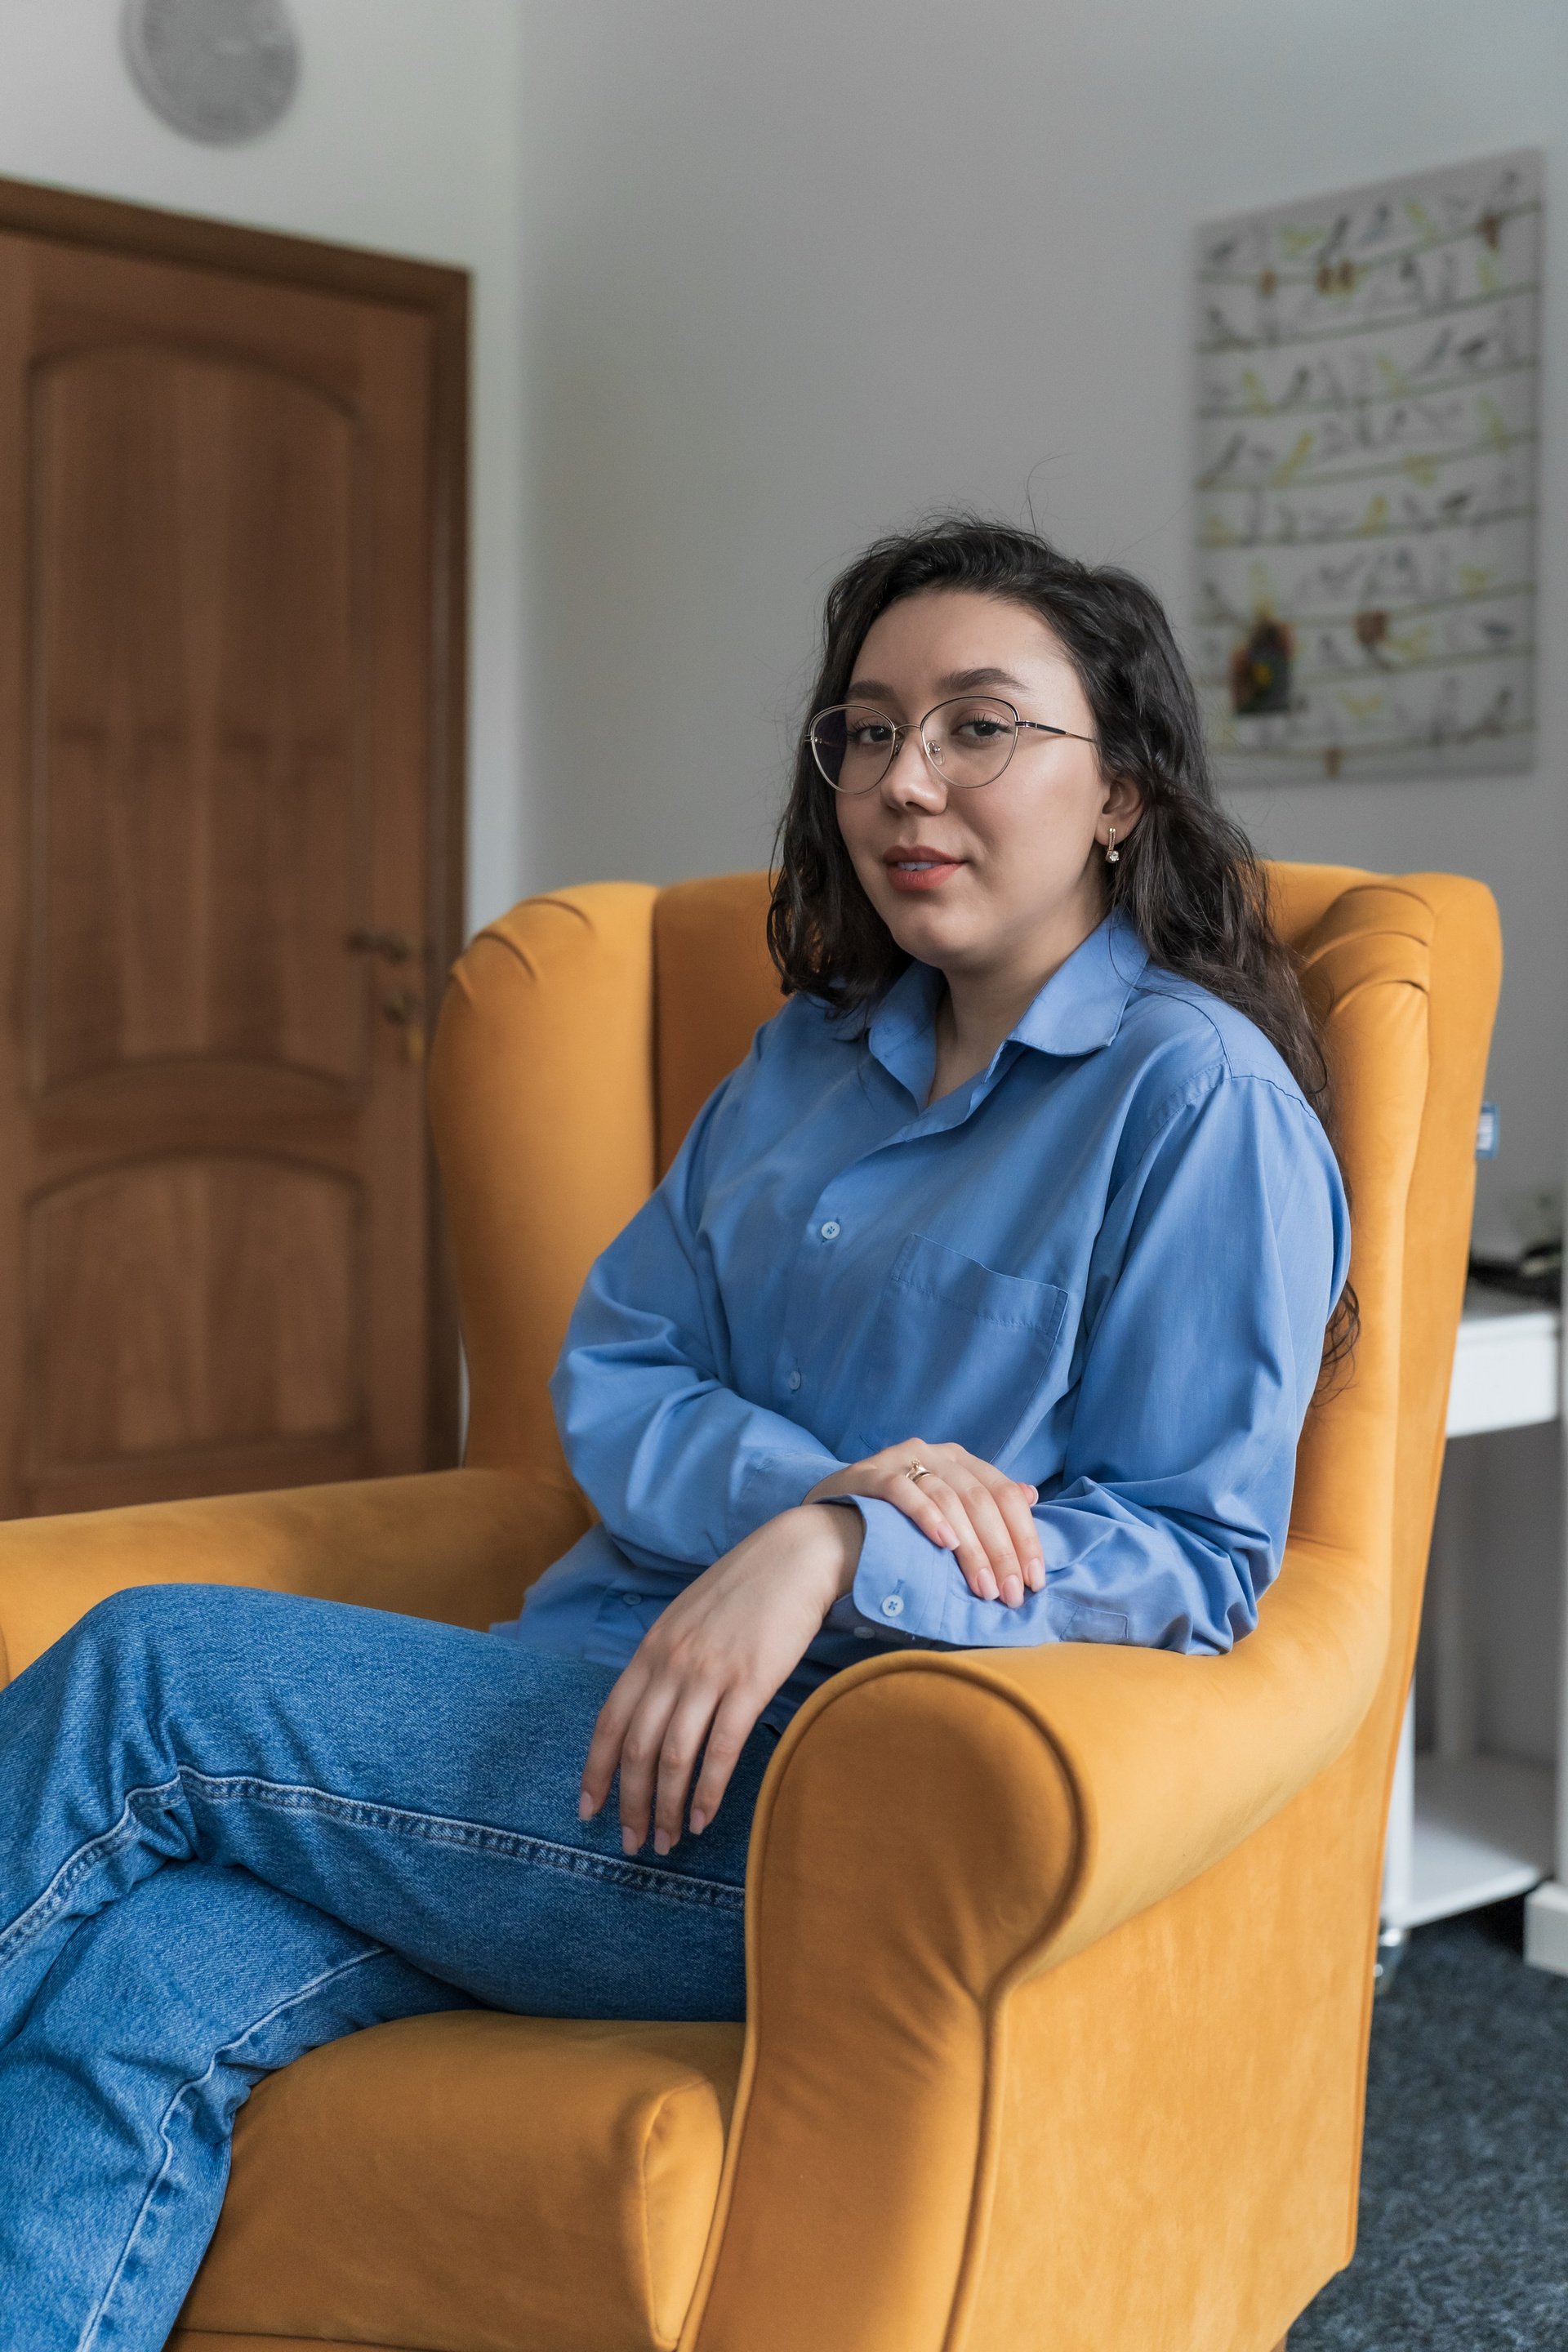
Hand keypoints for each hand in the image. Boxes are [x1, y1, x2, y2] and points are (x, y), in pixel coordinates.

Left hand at [578, 1502, 860, 1855]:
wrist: (797, 1556)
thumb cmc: (746, 1589)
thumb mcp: (688, 1619)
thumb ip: (666, 1660)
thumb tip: (651, 1711)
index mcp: (651, 1648)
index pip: (609, 1721)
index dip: (595, 1771)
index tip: (588, 1810)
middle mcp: (671, 1663)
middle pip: (636, 1748)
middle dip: (630, 1803)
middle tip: (633, 1843)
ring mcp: (709, 1674)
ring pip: (673, 1756)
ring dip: (667, 1807)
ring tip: (669, 1841)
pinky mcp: (750, 1684)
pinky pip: (720, 1750)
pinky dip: (708, 1791)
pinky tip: (704, 1818)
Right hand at [806, 1439, 1042, 1606]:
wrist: (826, 1526)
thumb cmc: (894, 1522)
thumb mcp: (945, 1508)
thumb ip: (984, 1501)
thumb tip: (1030, 1495)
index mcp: (959, 1459)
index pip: (1004, 1494)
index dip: (1024, 1537)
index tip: (1035, 1581)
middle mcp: (934, 1452)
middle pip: (981, 1500)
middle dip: (1001, 1551)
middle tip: (1010, 1594)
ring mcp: (900, 1459)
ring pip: (950, 1499)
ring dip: (972, 1547)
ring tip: (982, 1587)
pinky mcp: (869, 1474)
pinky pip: (904, 1491)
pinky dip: (928, 1516)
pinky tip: (945, 1543)